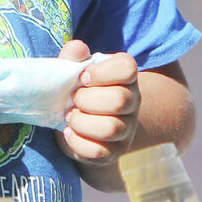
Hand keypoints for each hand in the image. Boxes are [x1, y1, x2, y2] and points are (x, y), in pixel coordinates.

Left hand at [57, 39, 140, 164]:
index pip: (127, 68)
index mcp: (124, 75)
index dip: (101, 72)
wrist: (72, 121)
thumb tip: (78, 49)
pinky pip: (99, 151)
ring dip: (82, 122)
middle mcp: (132, 101)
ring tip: (70, 117)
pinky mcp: (114, 152)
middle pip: (120, 101)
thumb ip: (73, 57)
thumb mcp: (71, 69)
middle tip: (73, 99)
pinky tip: (69, 133)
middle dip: (87, 100)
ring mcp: (126, 128)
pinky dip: (78, 142)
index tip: (82, 77)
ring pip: (112, 128)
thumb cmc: (74, 88)